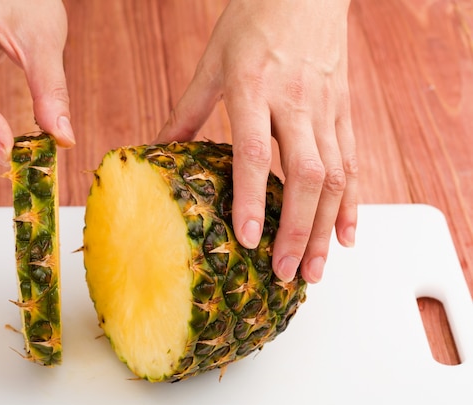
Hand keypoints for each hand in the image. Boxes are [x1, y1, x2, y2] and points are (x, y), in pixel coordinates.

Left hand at [157, 0, 357, 283]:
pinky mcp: (344, 112)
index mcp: (254, 88)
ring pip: (334, 177)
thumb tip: (158, 148)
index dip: (251, 198)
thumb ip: (187, 111)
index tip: (248, 240)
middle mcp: (295, 103)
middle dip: (297, 230)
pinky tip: (345, 236)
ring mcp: (326, 110)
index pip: (256, 152)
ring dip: (325, 228)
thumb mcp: (211, 62)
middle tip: (285, 273)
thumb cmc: (254, 20)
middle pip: (305, 175)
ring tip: (314, 270)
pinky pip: (352, 163)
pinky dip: (351, 204)